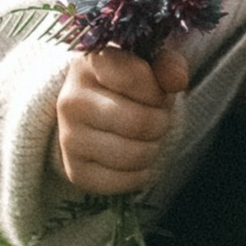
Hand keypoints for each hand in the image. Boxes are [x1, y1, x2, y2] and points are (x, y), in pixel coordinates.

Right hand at [54, 43, 190, 197]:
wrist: (93, 110)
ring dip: (152, 148)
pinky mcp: (74, 170)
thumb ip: (167, 64)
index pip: (135, 78)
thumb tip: (177, 81)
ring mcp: (68, 137)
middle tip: (157, 117)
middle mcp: (71, 100)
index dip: (157, 89)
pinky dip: (140, 174)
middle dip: (161, 121)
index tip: (155, 91)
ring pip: (133, 155)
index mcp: (89, 64)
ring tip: (146, 136)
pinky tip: (135, 158)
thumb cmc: (129, 81)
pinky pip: (121, 182)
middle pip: (140, 122)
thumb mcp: (149, 62)